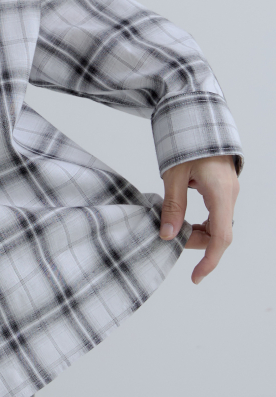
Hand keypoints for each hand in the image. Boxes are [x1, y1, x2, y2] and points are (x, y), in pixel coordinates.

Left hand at [158, 155, 238, 284]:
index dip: (209, 260)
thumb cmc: (187, 142)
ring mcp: (228, 192)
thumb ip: (172, 206)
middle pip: (219, 234)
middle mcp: (230, 195)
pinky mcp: (223, 189)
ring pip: (218, 225)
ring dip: (198, 232)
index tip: (196, 277)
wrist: (198, 119)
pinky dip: (202, 223)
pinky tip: (185, 219)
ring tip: (175, 227)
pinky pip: (216, 215)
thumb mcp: (174, 175)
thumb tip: (167, 235)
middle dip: (196, 243)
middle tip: (171, 238)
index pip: (221, 237)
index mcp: (221, 193)